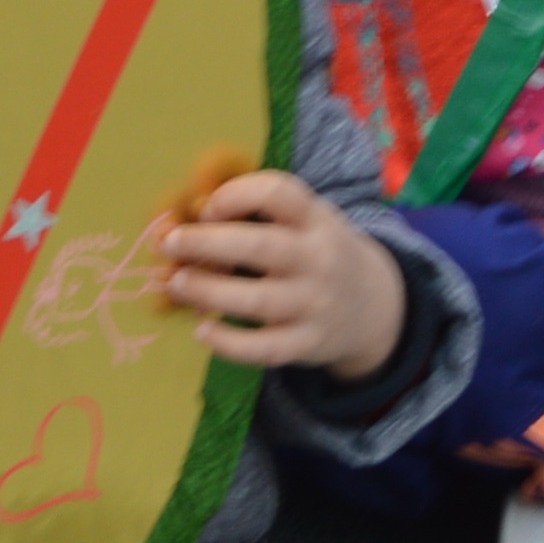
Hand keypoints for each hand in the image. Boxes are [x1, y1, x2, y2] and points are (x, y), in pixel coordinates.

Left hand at [161, 170, 406, 379]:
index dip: (234, 195)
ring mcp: (315, 304)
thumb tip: (186, 214)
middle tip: (170, 243)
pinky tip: (202, 332)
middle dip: (206, 243)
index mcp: (316, 219)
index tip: (207, 208)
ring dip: (209, 291)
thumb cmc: (318, 253)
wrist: (373, 307)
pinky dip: (229, 344)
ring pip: (257, 300)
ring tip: (177, 283)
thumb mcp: (306, 222)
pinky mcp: (308, 344)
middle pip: (260, 246)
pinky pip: (265, 349)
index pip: (278, 193)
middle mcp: (319, 259)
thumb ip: (259, 214)